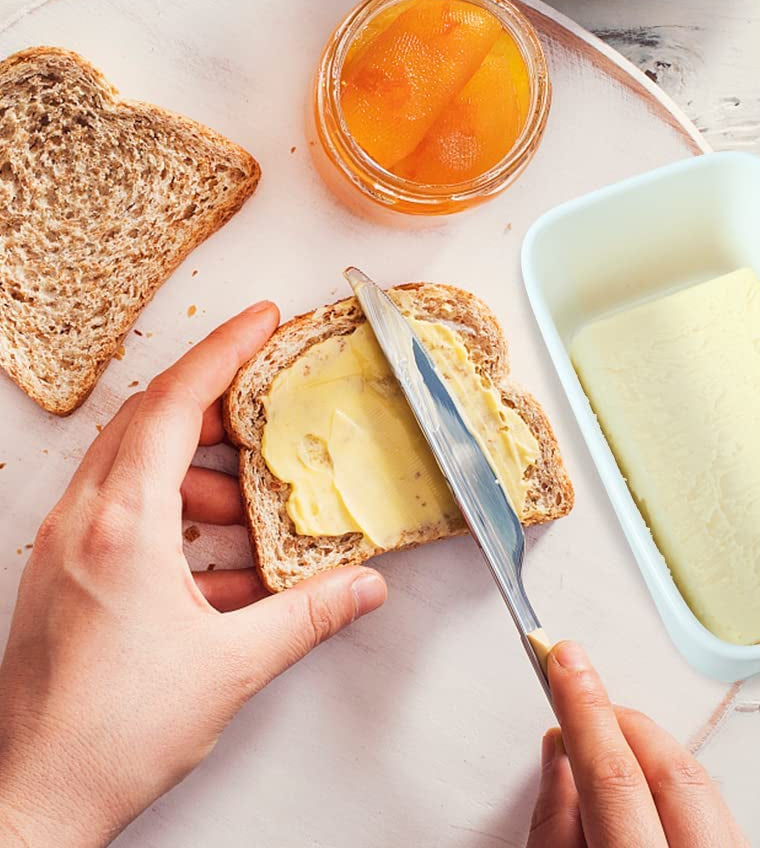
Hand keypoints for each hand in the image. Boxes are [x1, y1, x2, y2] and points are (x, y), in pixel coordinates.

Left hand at [0, 302, 387, 847]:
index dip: (223, 352)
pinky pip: (121, 513)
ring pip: (134, 466)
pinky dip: (173, 517)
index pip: (175, 406)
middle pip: (150, 422)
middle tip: (266, 411)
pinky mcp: (63, 574)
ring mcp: (65, 546)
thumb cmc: (112, 734)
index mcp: (124, 526)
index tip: (261, 322)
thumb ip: (309, 615)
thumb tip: (364, 586)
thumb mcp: (232, 666)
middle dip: (215, 407)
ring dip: (197, 473)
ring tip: (249, 510)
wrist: (31, 801)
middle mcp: (84, 522)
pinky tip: (219, 569)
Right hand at [527, 642, 747, 847]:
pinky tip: (643, 785)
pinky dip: (675, 781)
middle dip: (618, 723)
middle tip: (575, 699)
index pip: (614, 776)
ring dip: (647, 751)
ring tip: (603, 750)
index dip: (584, 710)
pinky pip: (716, 803)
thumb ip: (556, 826)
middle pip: (668, 767)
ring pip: (698, 777)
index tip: (564, 661)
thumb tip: (560, 751)